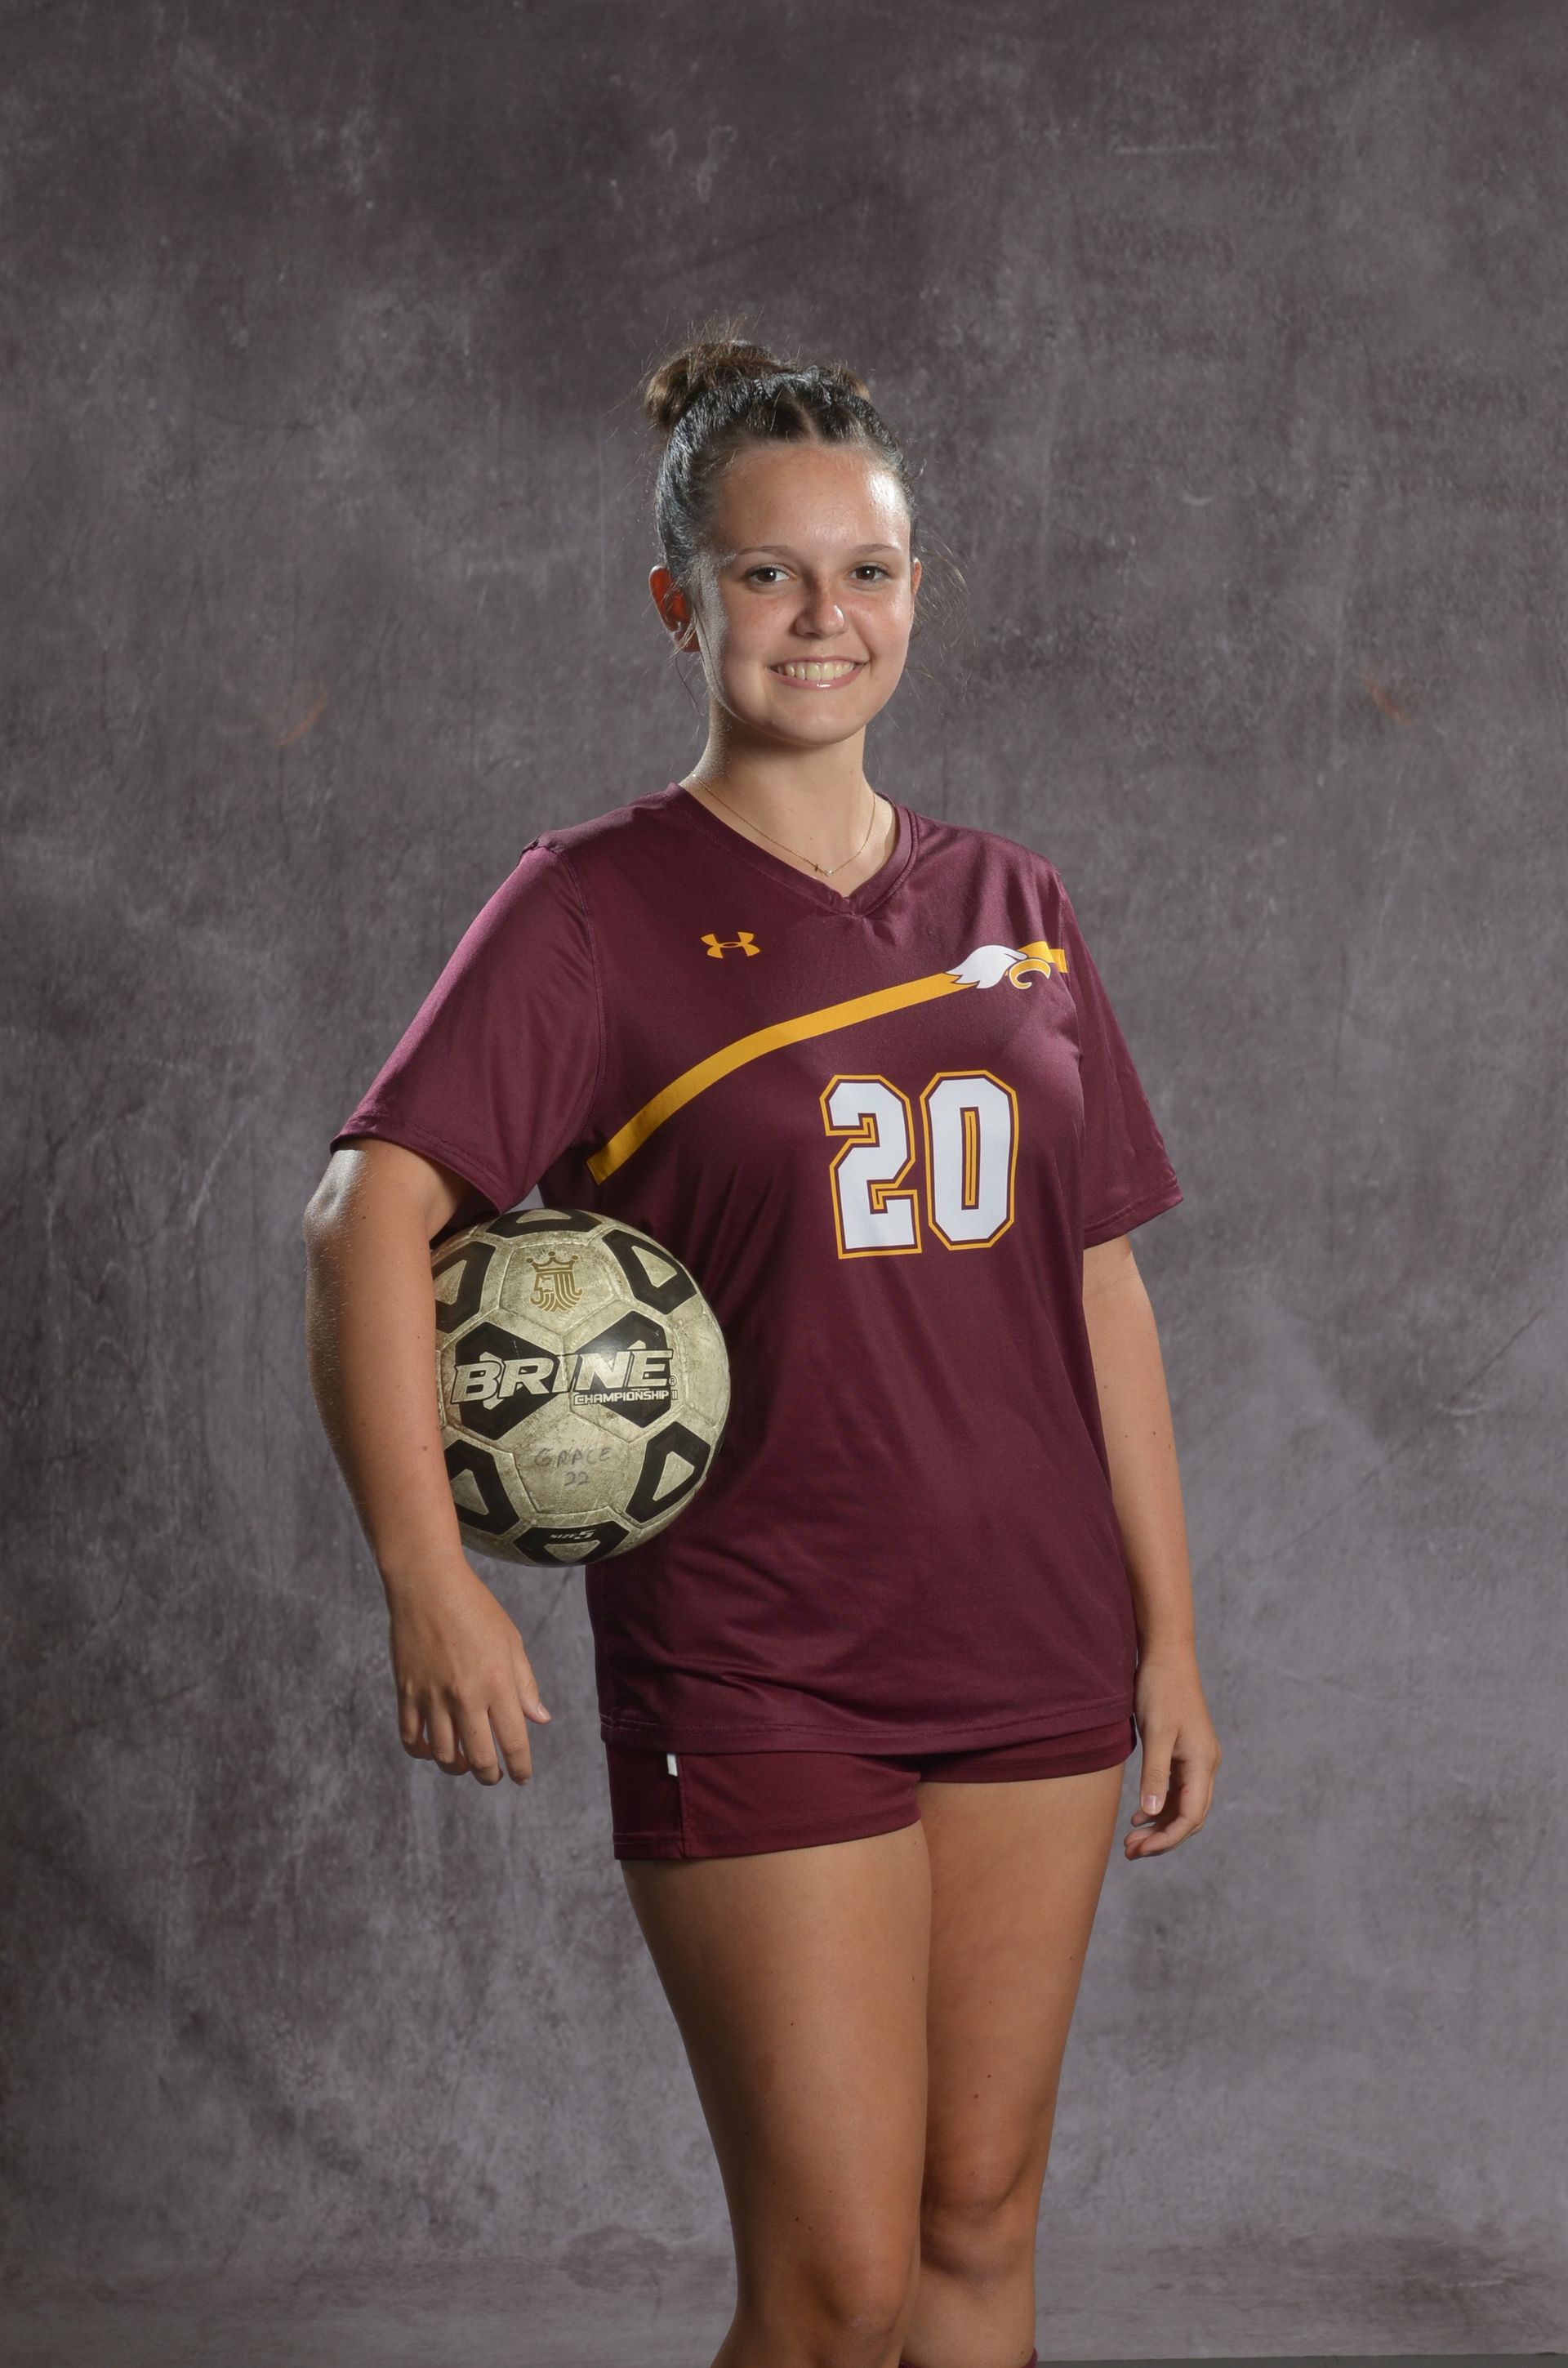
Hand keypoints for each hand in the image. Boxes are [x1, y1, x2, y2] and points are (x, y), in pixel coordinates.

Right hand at [385, 1559, 551, 1784]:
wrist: (427, 1584)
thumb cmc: (476, 1609)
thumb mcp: (511, 1641)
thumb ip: (525, 1684)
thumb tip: (540, 1719)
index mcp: (498, 1683)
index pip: (514, 1742)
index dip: (520, 1767)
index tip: (522, 1777)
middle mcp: (466, 1696)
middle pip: (479, 1758)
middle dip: (489, 1775)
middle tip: (494, 1776)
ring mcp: (433, 1697)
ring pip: (443, 1755)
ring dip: (456, 1767)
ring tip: (464, 1763)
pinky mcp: (406, 1692)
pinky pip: (411, 1738)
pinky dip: (422, 1752)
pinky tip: (432, 1749)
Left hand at [1124, 1645, 1220, 1858]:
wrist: (1167, 1655)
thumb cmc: (1160, 1689)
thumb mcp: (1155, 1732)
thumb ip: (1154, 1773)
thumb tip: (1152, 1813)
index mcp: (1202, 1762)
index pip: (1191, 1817)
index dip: (1167, 1839)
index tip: (1139, 1850)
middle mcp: (1205, 1764)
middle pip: (1190, 1816)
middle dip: (1162, 1838)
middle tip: (1129, 1851)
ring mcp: (1197, 1758)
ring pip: (1183, 1805)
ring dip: (1159, 1824)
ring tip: (1130, 1839)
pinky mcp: (1185, 1752)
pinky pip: (1177, 1789)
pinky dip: (1159, 1805)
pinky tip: (1139, 1814)